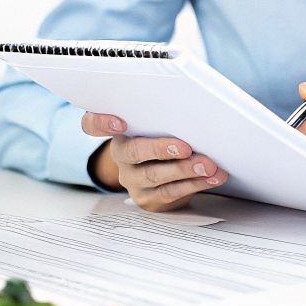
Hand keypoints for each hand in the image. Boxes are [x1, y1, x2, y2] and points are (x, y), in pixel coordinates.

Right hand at [82, 111, 227, 211]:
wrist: (163, 173)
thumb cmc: (165, 138)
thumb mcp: (159, 126)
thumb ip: (165, 116)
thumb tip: (198, 106)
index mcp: (120, 132)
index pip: (93, 125)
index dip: (102, 122)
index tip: (120, 122)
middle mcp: (121, 156)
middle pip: (133, 152)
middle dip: (161, 149)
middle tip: (185, 147)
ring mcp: (132, 180)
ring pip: (155, 176)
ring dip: (185, 170)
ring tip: (209, 165)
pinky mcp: (148, 199)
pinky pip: (171, 192)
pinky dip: (196, 183)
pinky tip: (213, 177)